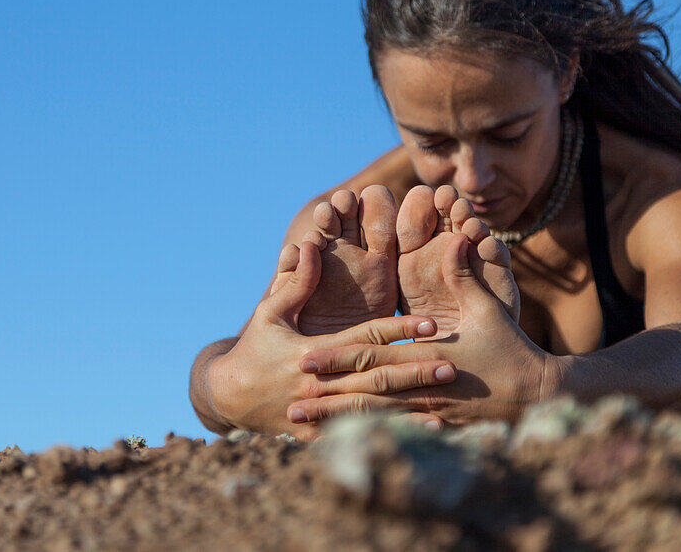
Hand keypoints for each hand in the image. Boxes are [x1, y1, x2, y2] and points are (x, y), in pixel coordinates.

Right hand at [208, 237, 459, 438]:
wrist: (228, 396)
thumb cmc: (254, 347)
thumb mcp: (270, 312)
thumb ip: (296, 282)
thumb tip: (312, 245)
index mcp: (312, 352)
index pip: (364, 338)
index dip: (397, 330)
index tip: (430, 325)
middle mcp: (320, 384)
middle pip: (376, 377)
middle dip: (414, 372)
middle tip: (453, 367)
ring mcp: (320, 413)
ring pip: (373, 410)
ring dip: (411, 408)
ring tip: (447, 406)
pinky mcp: (321, 434)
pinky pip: (362, 435)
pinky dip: (393, 434)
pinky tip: (422, 433)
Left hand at [287, 234, 549, 426]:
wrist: (538, 396)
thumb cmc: (511, 349)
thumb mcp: (489, 309)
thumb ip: (465, 277)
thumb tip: (456, 237)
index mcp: (428, 357)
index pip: (373, 356)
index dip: (337, 357)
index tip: (304, 358)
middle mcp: (422, 388)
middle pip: (364, 394)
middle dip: (325, 398)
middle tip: (289, 401)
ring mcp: (427, 414)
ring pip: (373, 420)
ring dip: (335, 422)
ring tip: (301, 424)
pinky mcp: (434, 430)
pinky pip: (391, 437)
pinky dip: (362, 439)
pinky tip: (337, 443)